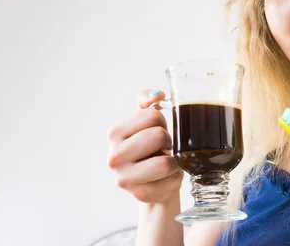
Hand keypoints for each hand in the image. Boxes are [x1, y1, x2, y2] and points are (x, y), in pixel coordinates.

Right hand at [107, 89, 182, 203]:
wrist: (152, 180)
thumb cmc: (150, 146)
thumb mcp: (145, 120)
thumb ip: (147, 101)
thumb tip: (157, 95)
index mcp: (114, 133)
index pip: (152, 116)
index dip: (162, 121)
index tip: (157, 129)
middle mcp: (114, 157)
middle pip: (159, 136)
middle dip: (169, 140)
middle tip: (164, 147)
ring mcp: (125, 179)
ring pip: (165, 163)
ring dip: (174, 160)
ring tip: (167, 161)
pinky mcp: (140, 195)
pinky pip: (171, 181)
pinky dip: (176, 177)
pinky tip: (166, 177)